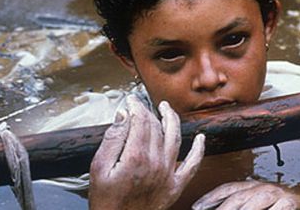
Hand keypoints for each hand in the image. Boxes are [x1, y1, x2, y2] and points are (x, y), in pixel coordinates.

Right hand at [89, 95, 205, 209]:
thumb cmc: (105, 200)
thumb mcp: (98, 168)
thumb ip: (112, 139)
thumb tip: (124, 115)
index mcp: (136, 156)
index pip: (141, 120)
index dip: (136, 106)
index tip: (130, 101)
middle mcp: (156, 162)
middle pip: (156, 127)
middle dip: (148, 111)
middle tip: (140, 105)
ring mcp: (169, 174)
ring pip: (175, 138)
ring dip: (172, 119)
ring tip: (166, 108)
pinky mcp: (176, 186)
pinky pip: (193, 164)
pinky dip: (199, 150)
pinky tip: (201, 137)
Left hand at [192, 180, 299, 209]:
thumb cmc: (282, 207)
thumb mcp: (260, 205)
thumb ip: (243, 205)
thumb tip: (216, 209)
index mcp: (255, 187)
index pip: (229, 189)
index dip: (212, 197)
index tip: (197, 207)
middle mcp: (265, 187)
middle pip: (238, 197)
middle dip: (222, 208)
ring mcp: (279, 194)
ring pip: (253, 202)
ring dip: (235, 208)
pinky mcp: (292, 203)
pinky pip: (276, 208)